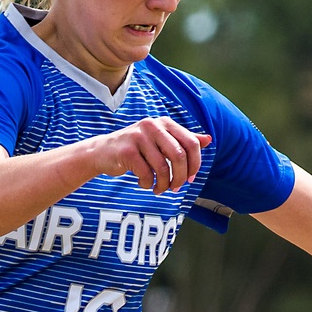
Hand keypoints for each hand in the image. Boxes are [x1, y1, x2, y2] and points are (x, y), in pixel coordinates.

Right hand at [87, 118, 211, 193]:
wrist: (102, 152)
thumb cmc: (136, 149)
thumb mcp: (161, 141)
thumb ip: (183, 140)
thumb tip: (209, 139)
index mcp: (165, 123)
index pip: (191, 143)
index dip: (195, 164)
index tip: (190, 178)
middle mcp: (153, 125)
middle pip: (179, 156)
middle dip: (180, 177)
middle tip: (175, 188)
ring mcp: (139, 137)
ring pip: (162, 167)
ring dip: (163, 184)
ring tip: (159, 189)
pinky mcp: (127, 150)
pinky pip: (146, 174)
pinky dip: (147, 184)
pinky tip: (144, 184)